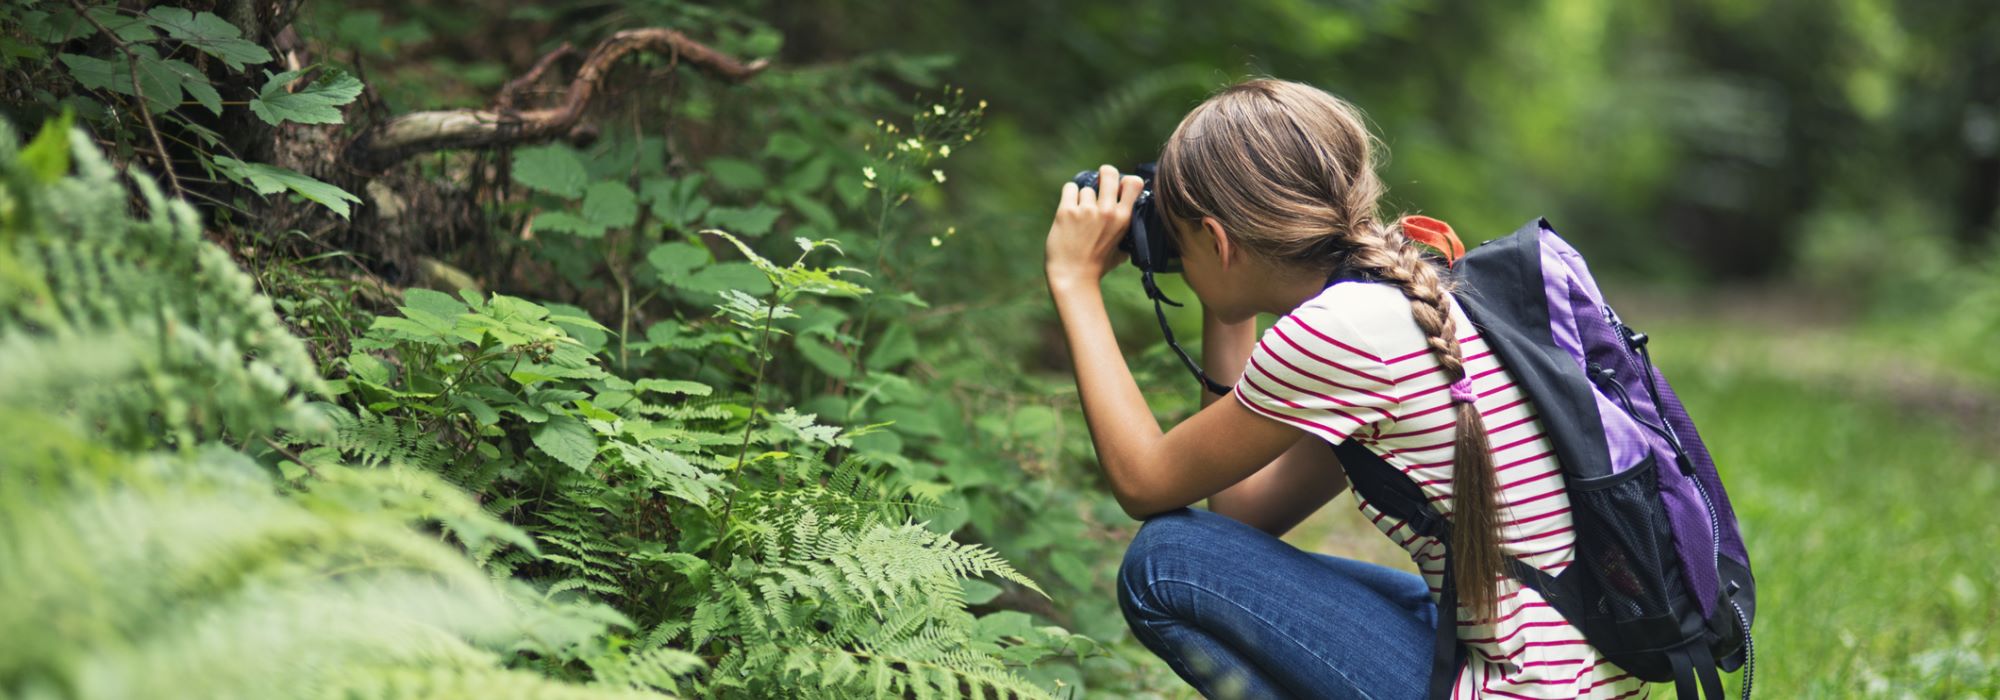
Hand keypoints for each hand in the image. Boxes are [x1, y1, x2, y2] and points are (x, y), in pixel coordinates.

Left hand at [1045, 164, 1144, 289]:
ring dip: (1082, 198)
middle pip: (1109, 172)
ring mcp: (1086, 210)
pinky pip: (1070, 188)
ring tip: (1080, 215)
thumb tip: (1130, 220)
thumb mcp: (1122, 250)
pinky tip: (1069, 209)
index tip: (1118, 188)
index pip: (1133, 182)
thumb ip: (1127, 234)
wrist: (1073, 277)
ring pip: (1086, 187)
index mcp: (1123, 219)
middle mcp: (1106, 211)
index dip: (1124, 181)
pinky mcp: (1067, 211)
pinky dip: (1069, 196)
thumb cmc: (1097, 266)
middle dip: (1104, 175)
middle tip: (1098, 185)